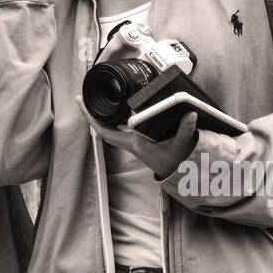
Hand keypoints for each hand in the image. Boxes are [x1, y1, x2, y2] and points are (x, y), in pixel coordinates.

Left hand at [77, 96, 198, 181]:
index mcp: (134, 143)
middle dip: (92, 113)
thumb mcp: (181, 146)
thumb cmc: (177, 163)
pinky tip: (119, 108)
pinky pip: (122, 128)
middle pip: (103, 127)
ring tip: (98, 99)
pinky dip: (117, 118)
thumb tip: (191, 114)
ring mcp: (133, 142)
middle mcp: (130, 142)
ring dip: (104, 115)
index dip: (91, 117)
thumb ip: (186, 130)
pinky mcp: (139, 140)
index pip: (105, 131)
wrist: (180, 176)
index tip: (81, 102)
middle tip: (84, 97)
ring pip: (112, 127)